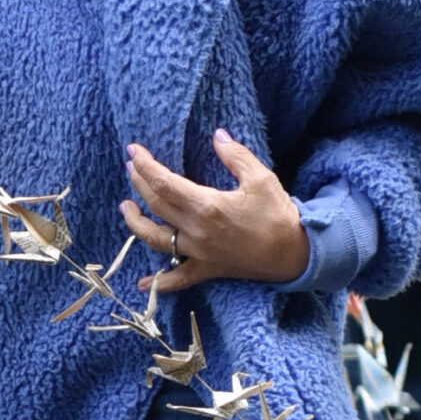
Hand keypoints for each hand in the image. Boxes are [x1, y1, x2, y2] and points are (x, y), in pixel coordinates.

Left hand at [122, 130, 309, 293]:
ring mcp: (198, 253)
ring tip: (126, 207)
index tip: (133, 151)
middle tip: (131, 167)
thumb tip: (218, 136)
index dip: (145, 166)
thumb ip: (235, 156)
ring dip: (136, 223)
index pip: (164, 183)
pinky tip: (141, 284)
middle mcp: (196, 231)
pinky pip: (178, 279)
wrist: (295, 254)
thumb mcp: (261, 178)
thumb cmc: (279, 215)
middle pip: (156, 205)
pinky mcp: (206, 269)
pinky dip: (159, 282)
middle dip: (139, 183)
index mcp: (207, 206)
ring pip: (156, 239)